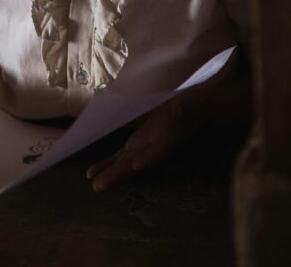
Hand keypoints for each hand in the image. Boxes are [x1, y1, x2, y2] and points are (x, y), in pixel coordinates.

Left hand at [87, 90, 205, 192]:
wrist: (196, 111)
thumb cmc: (195, 106)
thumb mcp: (191, 104)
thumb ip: (184, 109)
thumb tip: (178, 110)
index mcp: (169, 138)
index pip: (159, 150)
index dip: (149, 158)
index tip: (136, 167)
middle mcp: (154, 146)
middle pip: (135, 163)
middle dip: (118, 175)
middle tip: (99, 187)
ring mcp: (146, 145)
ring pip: (125, 162)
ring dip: (110, 172)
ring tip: (94, 184)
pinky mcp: (140, 141)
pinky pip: (123, 154)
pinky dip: (110, 162)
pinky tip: (96, 171)